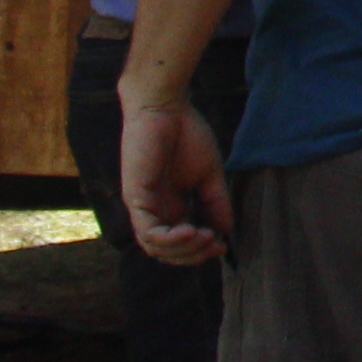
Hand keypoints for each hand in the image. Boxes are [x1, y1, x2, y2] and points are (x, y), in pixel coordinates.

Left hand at [120, 98, 232, 265]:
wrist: (166, 107)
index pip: (179, 242)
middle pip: (166, 252)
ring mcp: (142, 206)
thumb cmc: (186, 133)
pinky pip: (148, 232)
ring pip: (155, 248)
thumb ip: (215, 201)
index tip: (222, 246)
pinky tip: (191, 229)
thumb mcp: (209, 173)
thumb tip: (226, 231)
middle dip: (192, 255)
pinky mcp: (135, 198)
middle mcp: (153, 211)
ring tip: (205, 235)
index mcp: (169, 206)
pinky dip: (169, 238)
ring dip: (183, 249)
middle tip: (214, 243)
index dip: (199, 251)